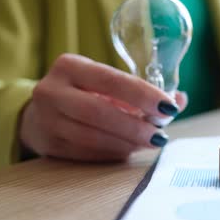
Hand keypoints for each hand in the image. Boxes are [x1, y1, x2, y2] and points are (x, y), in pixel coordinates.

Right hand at [19, 54, 187, 161]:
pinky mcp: (47, 145)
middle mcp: (52, 91)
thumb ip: (142, 91)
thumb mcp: (106, 83)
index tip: (168, 107)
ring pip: (92, 136)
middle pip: (99, 112)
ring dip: (127, 143)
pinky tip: (129, 150)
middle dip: (136, 126)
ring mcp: (46, 120)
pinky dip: (112, 153)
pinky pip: (86, 153)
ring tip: (150, 143)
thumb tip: (180, 99)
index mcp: (70, 66)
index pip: (112, 80)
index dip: (143, 95)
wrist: (39, 113)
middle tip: (161, 135)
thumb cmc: (84, 94)